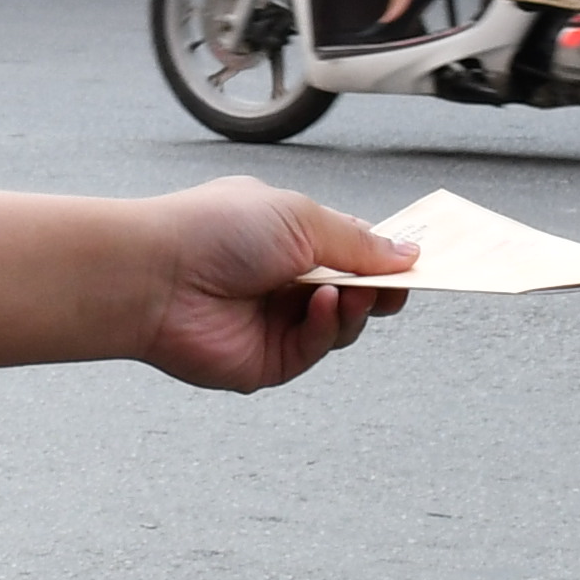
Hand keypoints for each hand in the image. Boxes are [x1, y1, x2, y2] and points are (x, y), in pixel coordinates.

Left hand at [117, 181, 414, 390]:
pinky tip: (318, 303)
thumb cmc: (218, 230)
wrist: (156, 274)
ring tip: (348, 290)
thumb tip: (409, 254)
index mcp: (291, 236)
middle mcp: (286, 280)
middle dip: (381, 288)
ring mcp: (278, 322)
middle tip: (401, 284)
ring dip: (354, 307)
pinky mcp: (268, 361)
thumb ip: (358, 244)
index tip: (423, 259)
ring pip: (344, 325)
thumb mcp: (301, 219)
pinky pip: (316, 348)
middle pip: (357, 292)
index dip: (386, 257)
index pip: (354, 250)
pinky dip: (325, 327)